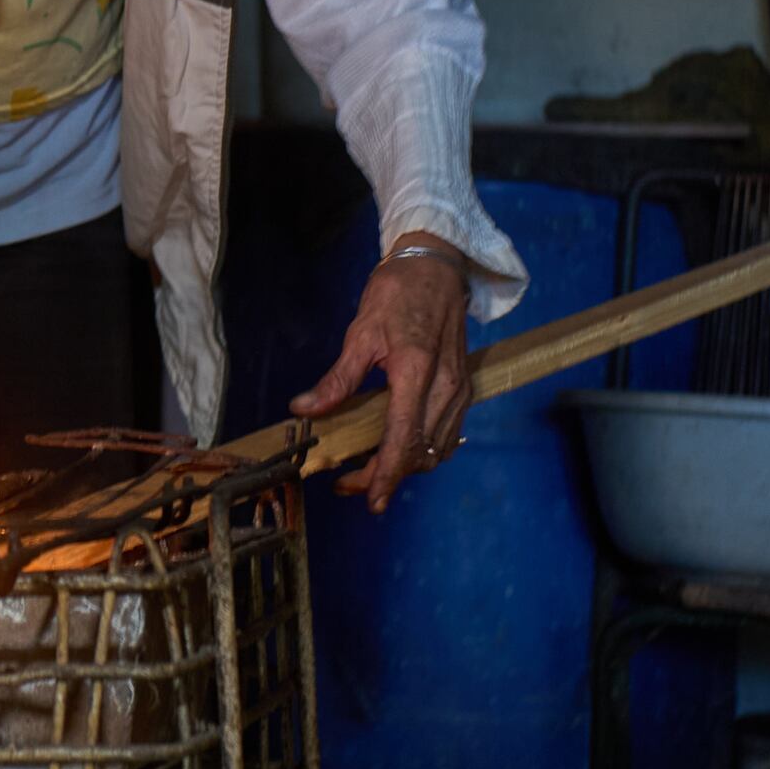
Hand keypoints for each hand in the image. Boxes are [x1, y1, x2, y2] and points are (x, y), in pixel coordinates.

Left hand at [288, 236, 475, 513]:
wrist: (436, 268)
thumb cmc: (397, 293)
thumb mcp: (360, 331)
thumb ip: (338, 378)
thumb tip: (305, 409)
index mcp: (416, 372)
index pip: (403, 438)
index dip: (387, 475)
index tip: (371, 500)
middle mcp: (445, 387)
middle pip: (421, 452)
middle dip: (388, 476)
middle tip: (351, 483)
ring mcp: (460, 390)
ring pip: (437, 449)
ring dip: (407, 466)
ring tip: (370, 470)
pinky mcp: (464, 389)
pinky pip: (448, 434)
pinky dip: (425, 450)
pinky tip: (401, 450)